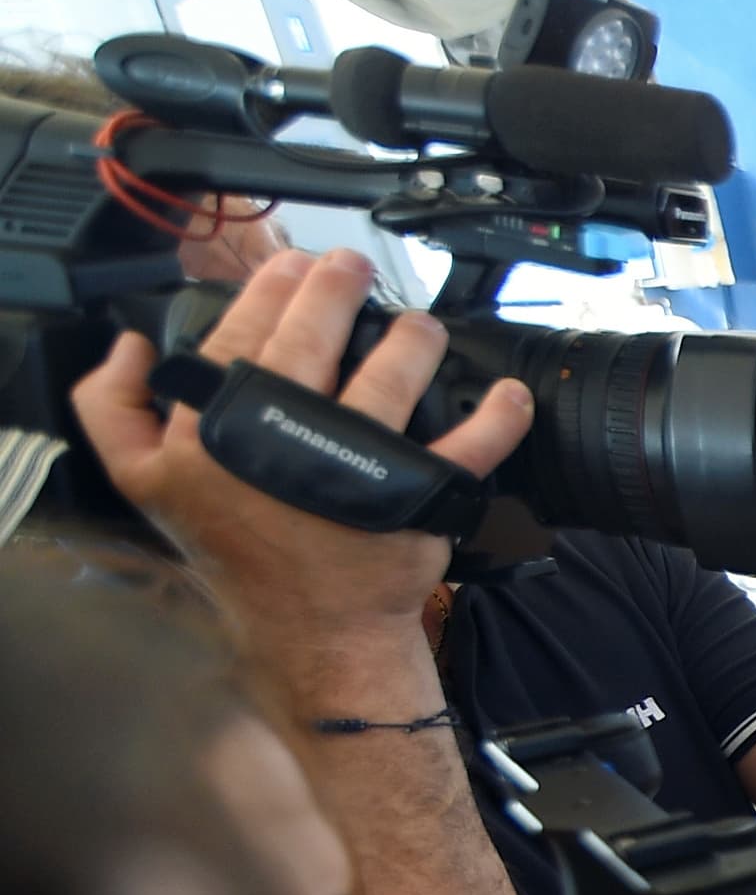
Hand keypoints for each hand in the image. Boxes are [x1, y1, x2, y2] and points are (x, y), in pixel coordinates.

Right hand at [69, 249, 531, 664]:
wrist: (311, 628)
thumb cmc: (239, 549)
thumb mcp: (142, 484)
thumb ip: (111, 410)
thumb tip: (127, 344)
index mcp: (212, 432)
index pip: (239, 336)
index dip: (270, 289)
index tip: (291, 266)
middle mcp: (281, 443)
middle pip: (309, 341)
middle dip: (335, 288)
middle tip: (351, 267)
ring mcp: (353, 470)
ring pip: (387, 379)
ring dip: (410, 337)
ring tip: (417, 324)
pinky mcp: (415, 499)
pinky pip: (467, 446)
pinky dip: (496, 417)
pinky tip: (506, 393)